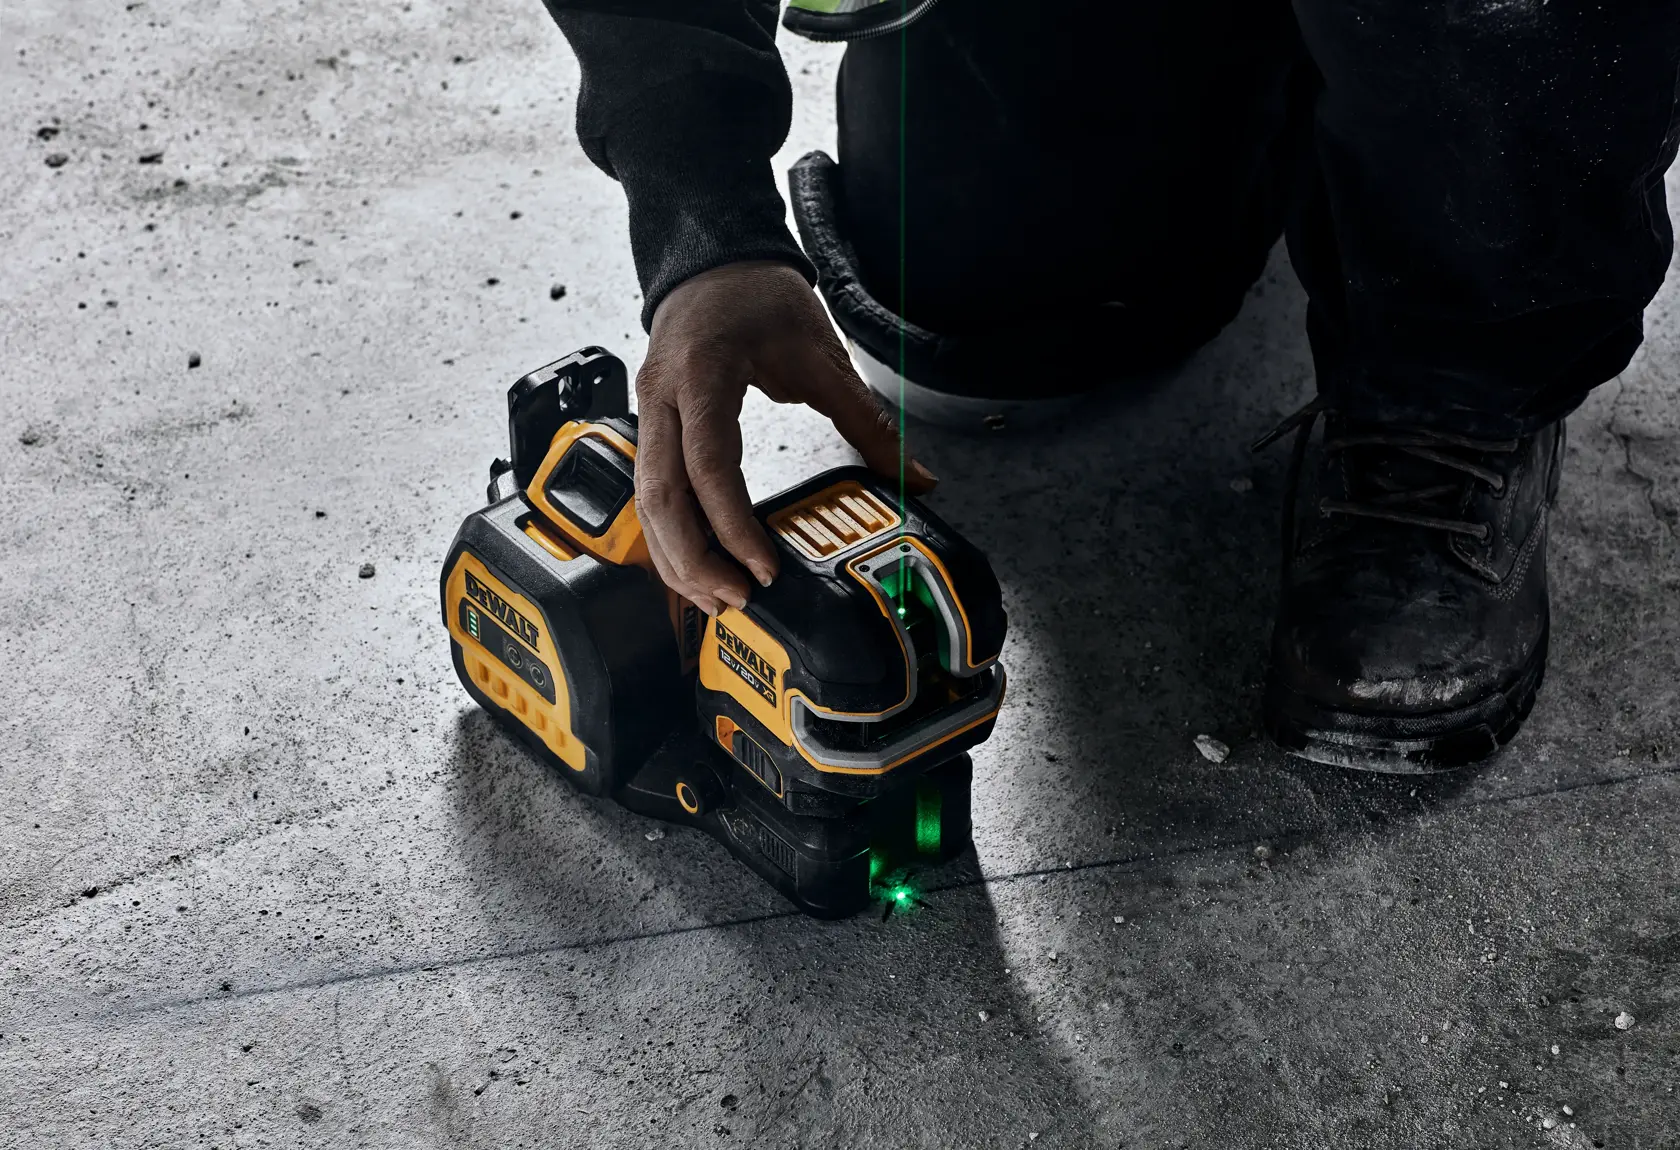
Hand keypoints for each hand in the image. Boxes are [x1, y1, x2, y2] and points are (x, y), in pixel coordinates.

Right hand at [635, 260, 935, 615]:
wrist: (713, 259)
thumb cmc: (757, 296)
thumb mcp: (822, 354)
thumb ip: (868, 422)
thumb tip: (916, 478)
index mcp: (704, 375)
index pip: (709, 465)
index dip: (733, 524)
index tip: (763, 566)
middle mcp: (663, 397)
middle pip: (661, 497)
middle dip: (695, 559)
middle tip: (737, 599)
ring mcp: (647, 413)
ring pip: (645, 503)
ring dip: (677, 558)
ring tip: (718, 599)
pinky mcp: (650, 428)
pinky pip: (649, 493)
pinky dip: (669, 538)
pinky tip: (696, 569)